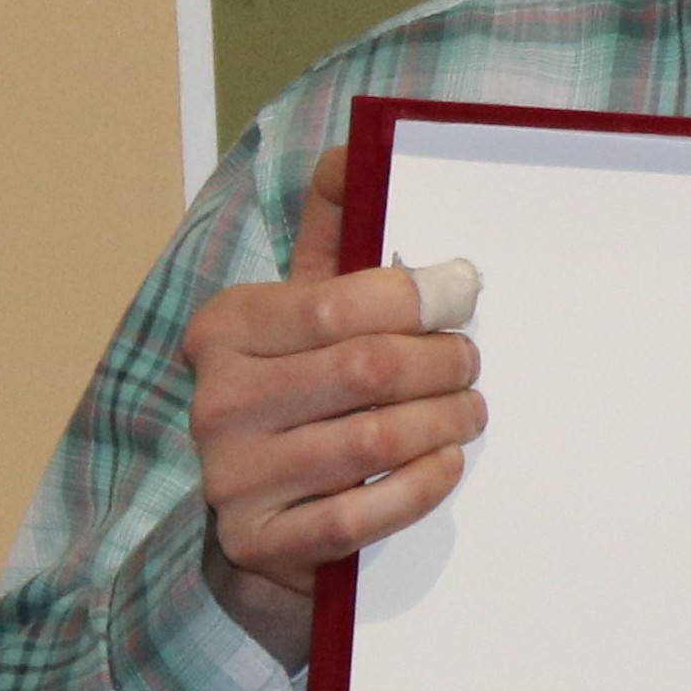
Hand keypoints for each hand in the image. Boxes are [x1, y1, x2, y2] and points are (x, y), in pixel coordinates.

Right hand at [184, 144, 484, 665]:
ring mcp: (236, 477)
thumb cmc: (299, 396)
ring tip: (468, 413)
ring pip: (374, 439)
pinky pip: (366, 511)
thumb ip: (335, 232)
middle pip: (366, 369)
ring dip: (444, 423)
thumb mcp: (302, 309)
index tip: (463, 296)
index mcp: (227, 328)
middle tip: (471, 364)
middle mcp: (220, 399)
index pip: (338, 302)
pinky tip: (443, 465)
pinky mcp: (263, 542)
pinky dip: (421, 486)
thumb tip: (354, 149)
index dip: (419, 297)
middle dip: (442, 362)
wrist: (258, 527)